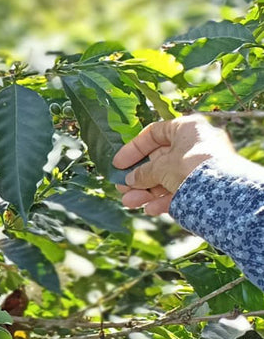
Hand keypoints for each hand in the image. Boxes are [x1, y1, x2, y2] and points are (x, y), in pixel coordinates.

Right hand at [112, 115, 234, 214]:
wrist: (222, 193)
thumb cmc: (191, 168)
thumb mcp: (160, 167)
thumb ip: (142, 172)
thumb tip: (129, 179)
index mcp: (186, 129)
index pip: (153, 134)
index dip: (133, 149)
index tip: (117, 164)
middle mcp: (194, 145)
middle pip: (158, 160)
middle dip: (138, 177)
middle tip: (121, 187)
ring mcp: (199, 167)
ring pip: (165, 179)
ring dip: (145, 191)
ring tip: (129, 202)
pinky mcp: (203, 187)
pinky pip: (178, 192)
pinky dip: (162, 200)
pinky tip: (150, 209)